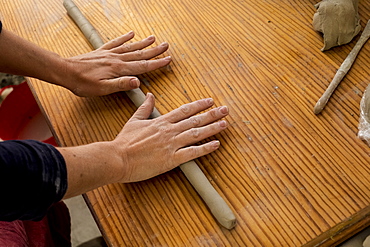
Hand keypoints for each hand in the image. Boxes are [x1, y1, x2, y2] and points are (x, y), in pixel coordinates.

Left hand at [62, 31, 170, 95]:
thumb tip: (138, 82)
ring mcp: (109, 54)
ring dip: (143, 43)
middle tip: (166, 46)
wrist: (65, 71)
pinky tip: (131, 34)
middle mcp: (116, 59)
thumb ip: (121, 84)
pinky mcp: (102, 51)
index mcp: (118, 69)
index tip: (168, 60)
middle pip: (139, 54)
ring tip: (154, 38)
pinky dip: (124, 38)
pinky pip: (116, 42)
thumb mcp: (102, 89)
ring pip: (130, 47)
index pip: (142, 66)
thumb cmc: (83, 83)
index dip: (156, 63)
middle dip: (154, 51)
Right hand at [112, 93, 228, 182]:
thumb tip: (150, 95)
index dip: (198, 105)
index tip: (209, 101)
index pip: (184, 110)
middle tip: (225, 110)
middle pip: (194, 120)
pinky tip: (216, 144)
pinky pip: (192, 153)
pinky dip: (205, 148)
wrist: (117, 158)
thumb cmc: (124, 141)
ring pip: (196, 134)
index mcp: (161, 121)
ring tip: (224, 123)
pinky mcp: (171, 159)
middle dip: (211, 114)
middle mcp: (169, 131)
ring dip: (212, 128)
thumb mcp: (134, 120)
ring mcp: (171, 144)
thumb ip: (145, 107)